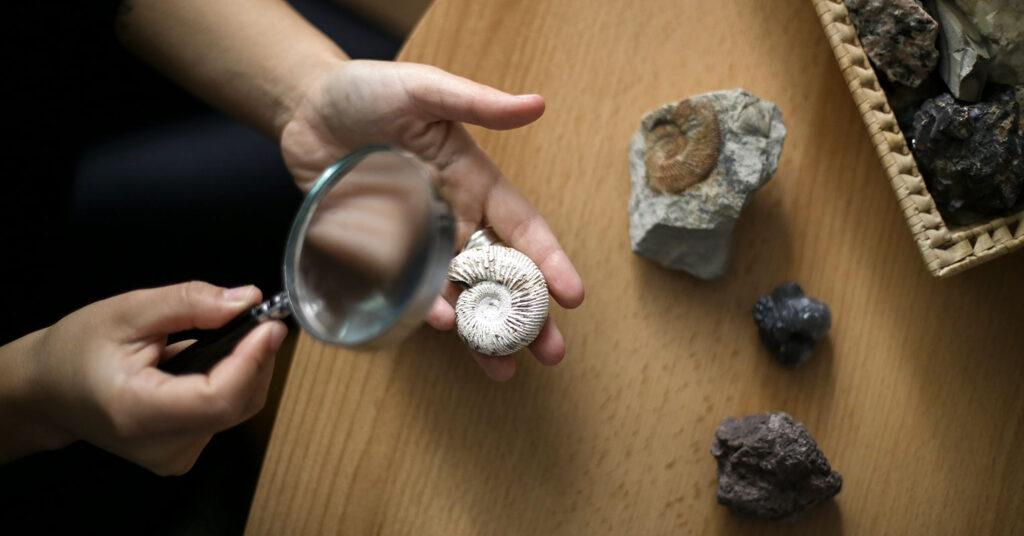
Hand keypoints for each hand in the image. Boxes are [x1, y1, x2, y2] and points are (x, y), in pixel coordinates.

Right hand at [1, 282, 285, 474]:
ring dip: (247, 369)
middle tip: (262, 319)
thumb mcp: (128, 311)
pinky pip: (226, 415)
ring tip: (234, 335)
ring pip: (238, 409)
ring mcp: (175, 457)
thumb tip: (247, 300)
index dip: (251, 360)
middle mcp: (162, 447)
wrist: (49, 392)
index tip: (270, 324)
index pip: (217, 398)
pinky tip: (214, 361)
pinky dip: (232, 383)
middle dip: (257, 358)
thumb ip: (189, 304)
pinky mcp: (183, 454)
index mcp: (139, 412)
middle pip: (236, 404)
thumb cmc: (79, 348)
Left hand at [279, 60, 584, 379]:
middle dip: (527, 315)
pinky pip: (407, 293)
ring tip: (504, 368)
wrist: (304, 110)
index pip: (522, 227)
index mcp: (474, 183)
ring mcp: (418, 244)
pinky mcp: (380, 257)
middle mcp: (454, 220)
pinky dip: (424, 315)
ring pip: (459, 297)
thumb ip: (476, 103)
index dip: (549, 260)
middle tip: (552, 352)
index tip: (573, 295)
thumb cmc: (367, 91)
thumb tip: (536, 104)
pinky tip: (441, 329)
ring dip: (482, 333)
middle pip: (500, 276)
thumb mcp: (424, 89)